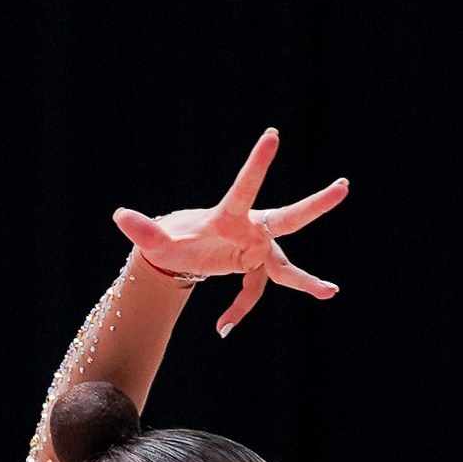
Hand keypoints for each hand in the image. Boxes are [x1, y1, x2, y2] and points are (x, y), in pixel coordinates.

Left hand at [115, 129, 346, 336]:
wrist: (183, 251)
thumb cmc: (173, 238)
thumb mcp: (156, 240)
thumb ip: (143, 229)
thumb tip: (119, 217)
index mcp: (230, 215)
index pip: (246, 187)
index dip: (258, 164)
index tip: (273, 134)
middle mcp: (251, 229)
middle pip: (289, 218)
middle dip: (316, 205)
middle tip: (343, 186)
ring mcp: (257, 250)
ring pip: (285, 268)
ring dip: (307, 282)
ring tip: (331, 292)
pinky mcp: (256, 269)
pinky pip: (254, 294)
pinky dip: (237, 310)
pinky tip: (220, 327)